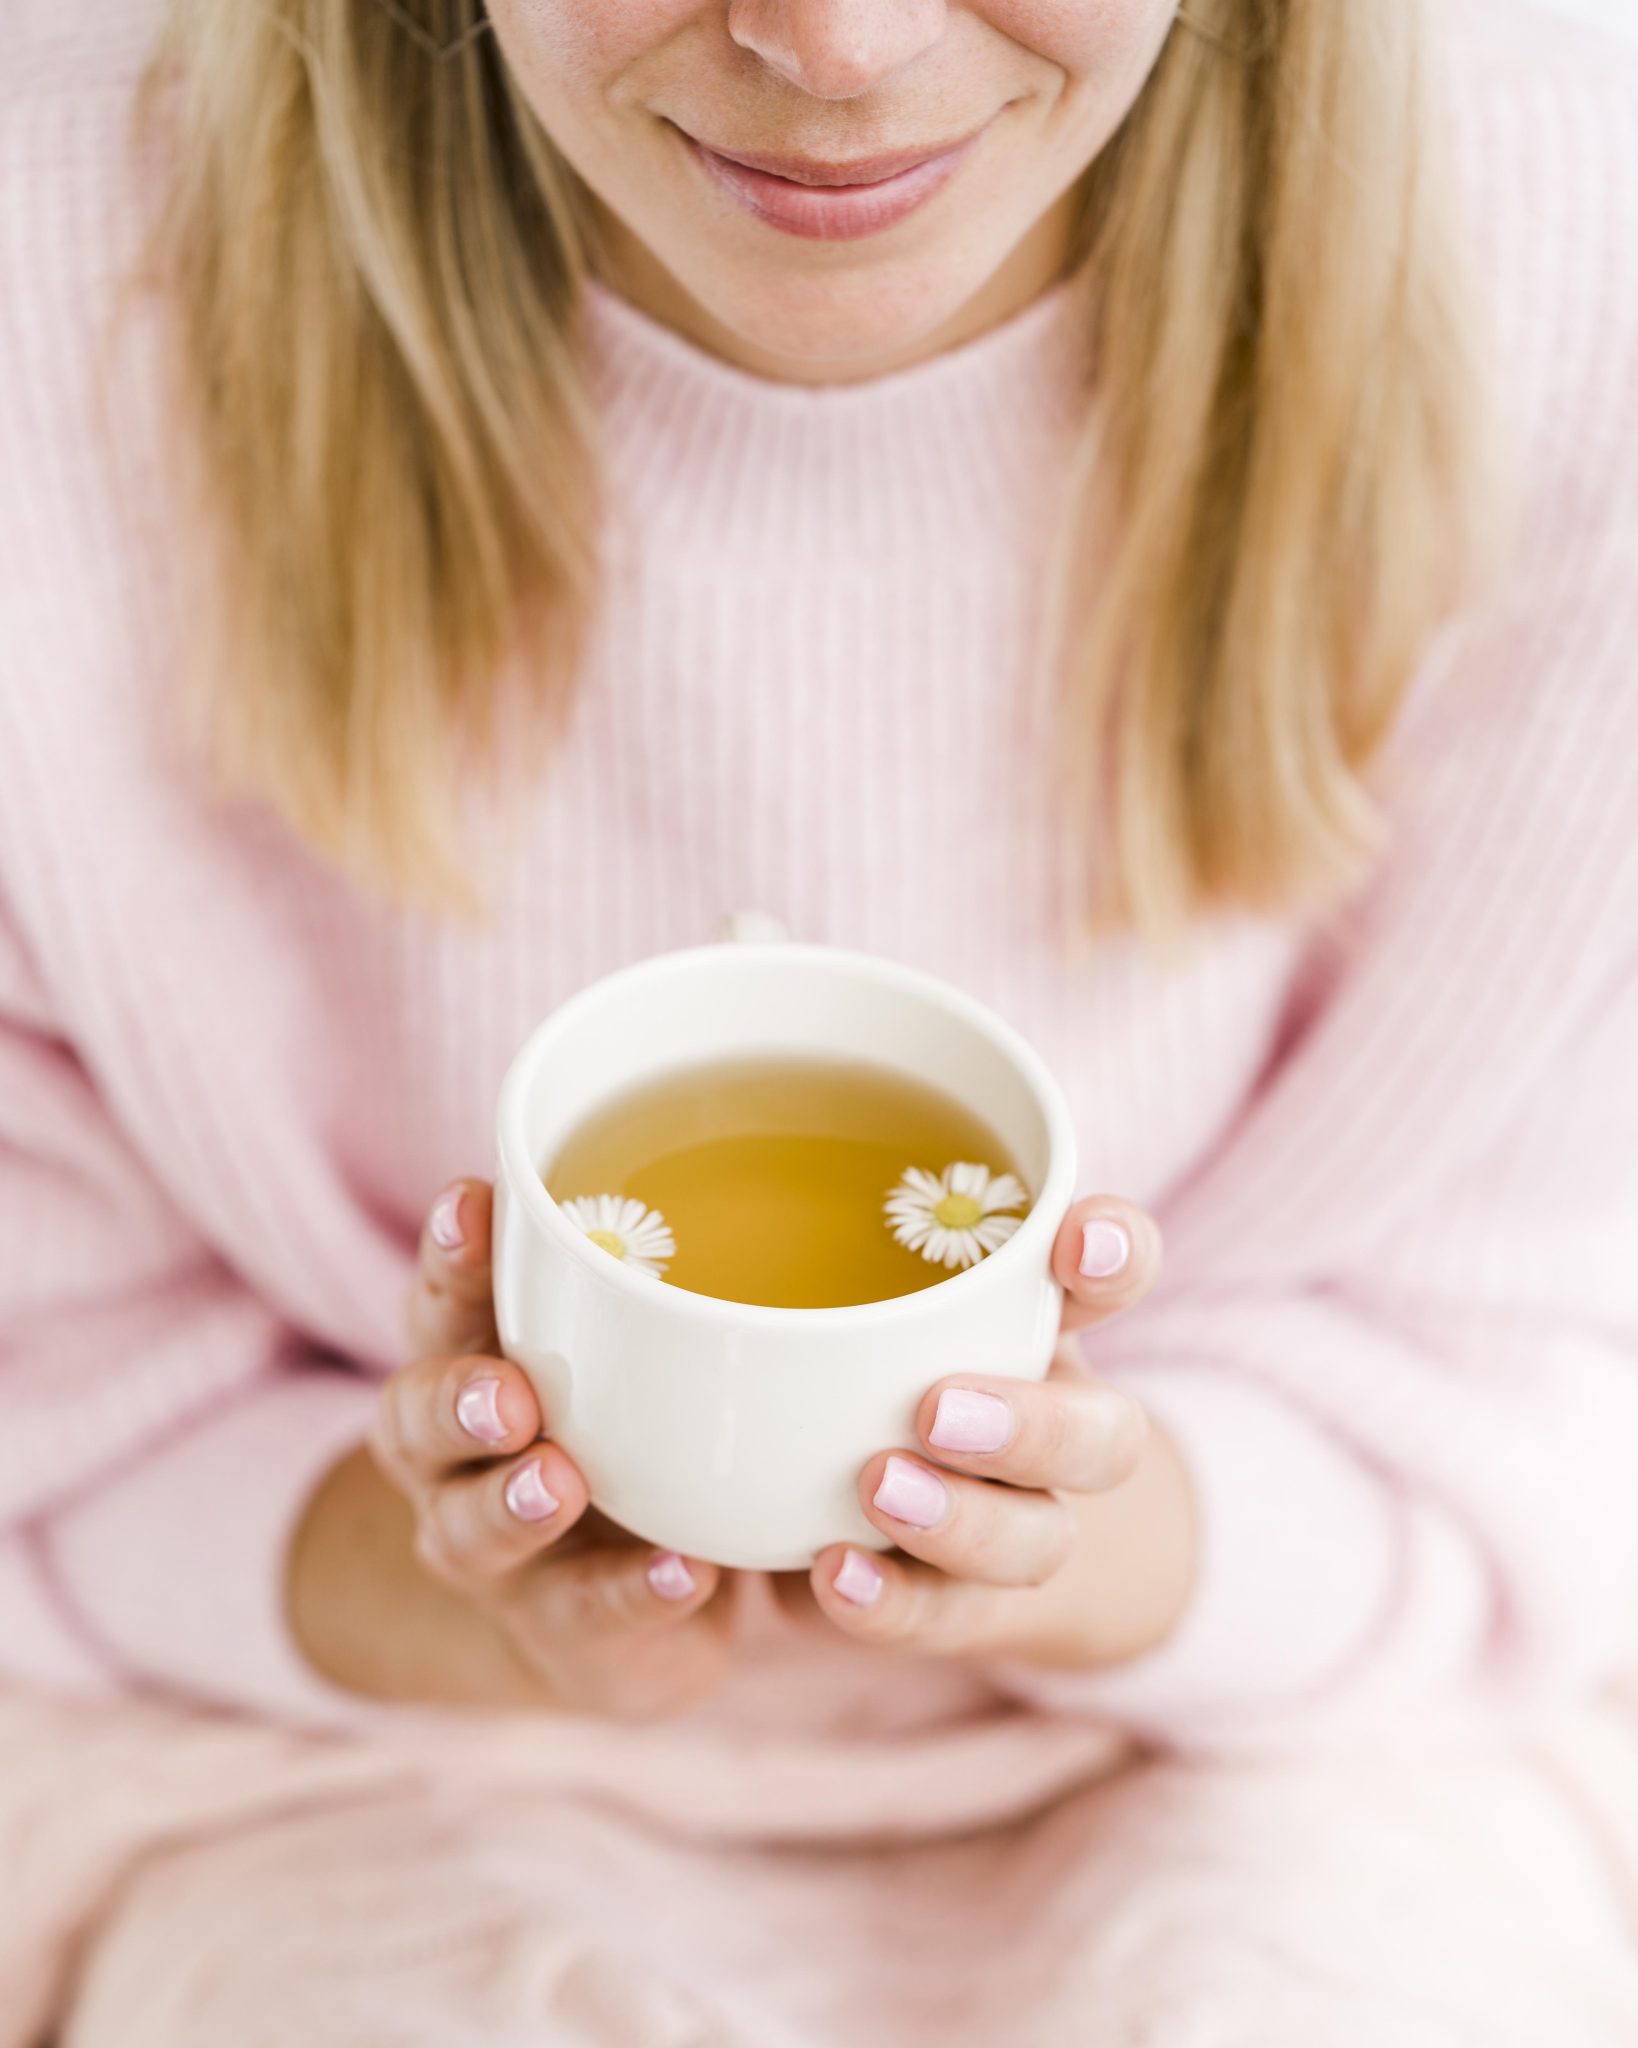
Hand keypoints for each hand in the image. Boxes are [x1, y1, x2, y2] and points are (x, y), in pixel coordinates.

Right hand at [291, 1177, 732, 1716]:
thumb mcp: (614, 1351)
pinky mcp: (556, 1626)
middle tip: (507, 1390)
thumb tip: (772, 1156)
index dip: (451, 1253)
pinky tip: (682, 1571)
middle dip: (452, 1397)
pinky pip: (583, 1611)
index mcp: (467, 1360)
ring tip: (560, 1480)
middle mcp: (451, 1456)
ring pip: (469, 1530)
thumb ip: (646, 1280)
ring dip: (512, 1503)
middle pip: (416, 1417)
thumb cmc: (615, 1430)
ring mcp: (490, 1549)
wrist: (602, 1609)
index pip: (443, 1298)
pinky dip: (630, 1592)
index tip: (473, 1200)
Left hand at [791, 1196, 1196, 1672]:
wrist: (911, 1503)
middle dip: (1033, 1424)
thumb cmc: (863, 1341)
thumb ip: (793, 1202)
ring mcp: (1015, 1524)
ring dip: (965, 1522)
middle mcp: (1052, 1425)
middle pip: (1102, 1436)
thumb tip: (669, 1117)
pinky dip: (893, 1603)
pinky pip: (946, 1618)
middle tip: (934, 1407)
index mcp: (1038, 1318)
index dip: (1114, 1249)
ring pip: (1037, 1540)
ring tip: (877, 1490)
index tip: (1073, 1231)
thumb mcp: (849, 1271)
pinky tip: (831, 1574)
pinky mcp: (956, 1606)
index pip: (1115, 1267)